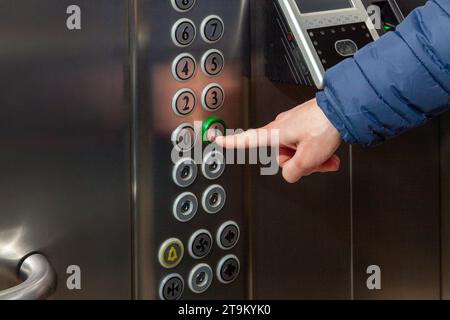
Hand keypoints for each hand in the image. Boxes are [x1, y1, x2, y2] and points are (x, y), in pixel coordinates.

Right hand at [215, 98, 342, 182]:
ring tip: (327, 158)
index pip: (246, 140)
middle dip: (299, 163)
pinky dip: (316, 150)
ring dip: (312, 158)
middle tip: (316, 163)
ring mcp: (293, 124)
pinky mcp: (304, 123)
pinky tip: (328, 153)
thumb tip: (290, 174)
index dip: (230, 143)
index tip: (217, 140)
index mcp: (275, 133)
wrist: (344, 108)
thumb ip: (292, 172)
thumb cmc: (325, 126)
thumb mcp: (308, 158)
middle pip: (281, 155)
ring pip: (296, 150)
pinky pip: (305, 142)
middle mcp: (281, 126)